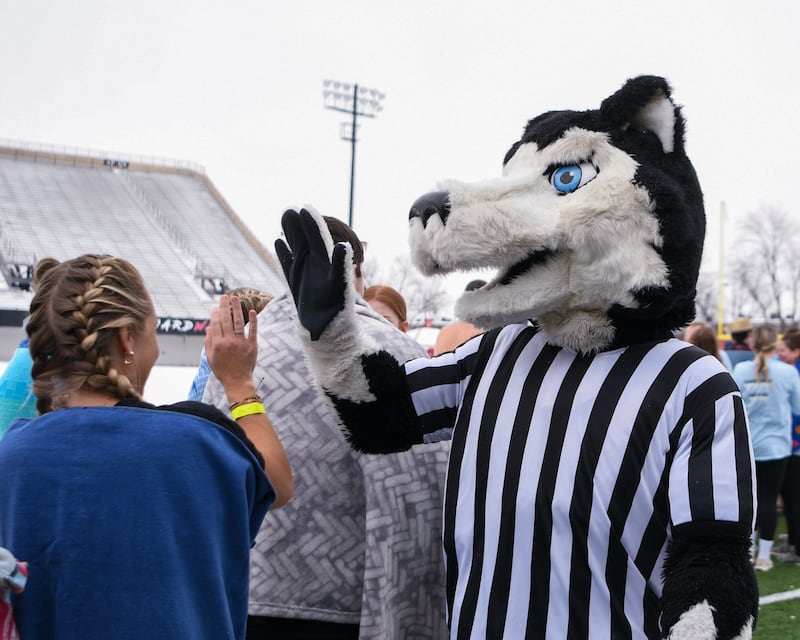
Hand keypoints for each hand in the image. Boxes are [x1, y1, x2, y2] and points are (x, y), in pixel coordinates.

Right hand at [205, 294, 257, 395]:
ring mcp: (241, 343)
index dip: (216, 313)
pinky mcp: (252, 346)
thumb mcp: (210, 357)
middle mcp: (229, 342)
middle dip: (225, 306)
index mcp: (217, 344)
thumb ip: (208, 341)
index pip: (216, 324)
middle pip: (226, 320)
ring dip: (236, 308)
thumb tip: (209, 327)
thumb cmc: (222, 370)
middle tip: (225, 296)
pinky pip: (252, 331)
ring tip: (235, 298)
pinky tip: (251, 311)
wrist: (237, 381)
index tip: (216, 306)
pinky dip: (252, 321)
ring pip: (238, 322)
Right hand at [275, 208, 348, 340]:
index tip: (306, 208)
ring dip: (290, 234)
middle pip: (307, 240)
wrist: (326, 330)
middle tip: (290, 210)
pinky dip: (283, 253)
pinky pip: (287, 264)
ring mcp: (306, 273)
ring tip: (285, 218)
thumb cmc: (336, 310)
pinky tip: (278, 242)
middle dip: (299, 225)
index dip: (313, 224)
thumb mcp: (339, 286)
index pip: (320, 238)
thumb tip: (343, 245)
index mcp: (329, 263)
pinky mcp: (296, 283)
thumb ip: (340, 265)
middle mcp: (317, 265)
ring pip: (296, 248)